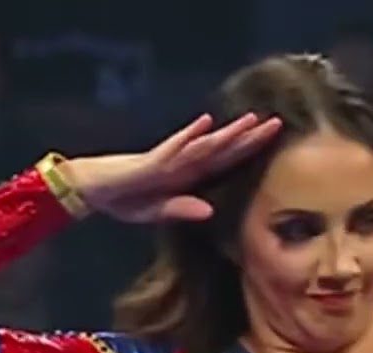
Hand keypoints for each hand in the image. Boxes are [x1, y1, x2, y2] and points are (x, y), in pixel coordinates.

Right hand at [62, 113, 281, 222]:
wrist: (93, 190)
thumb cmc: (125, 198)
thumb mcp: (156, 211)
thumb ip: (182, 209)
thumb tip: (211, 211)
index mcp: (189, 176)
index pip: (226, 162)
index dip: (250, 151)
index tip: (275, 140)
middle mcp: (183, 163)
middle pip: (223, 149)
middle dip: (250, 138)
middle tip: (278, 122)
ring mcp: (168, 160)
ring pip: (205, 145)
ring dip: (228, 133)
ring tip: (251, 120)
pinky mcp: (150, 162)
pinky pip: (173, 149)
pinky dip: (189, 137)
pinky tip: (205, 124)